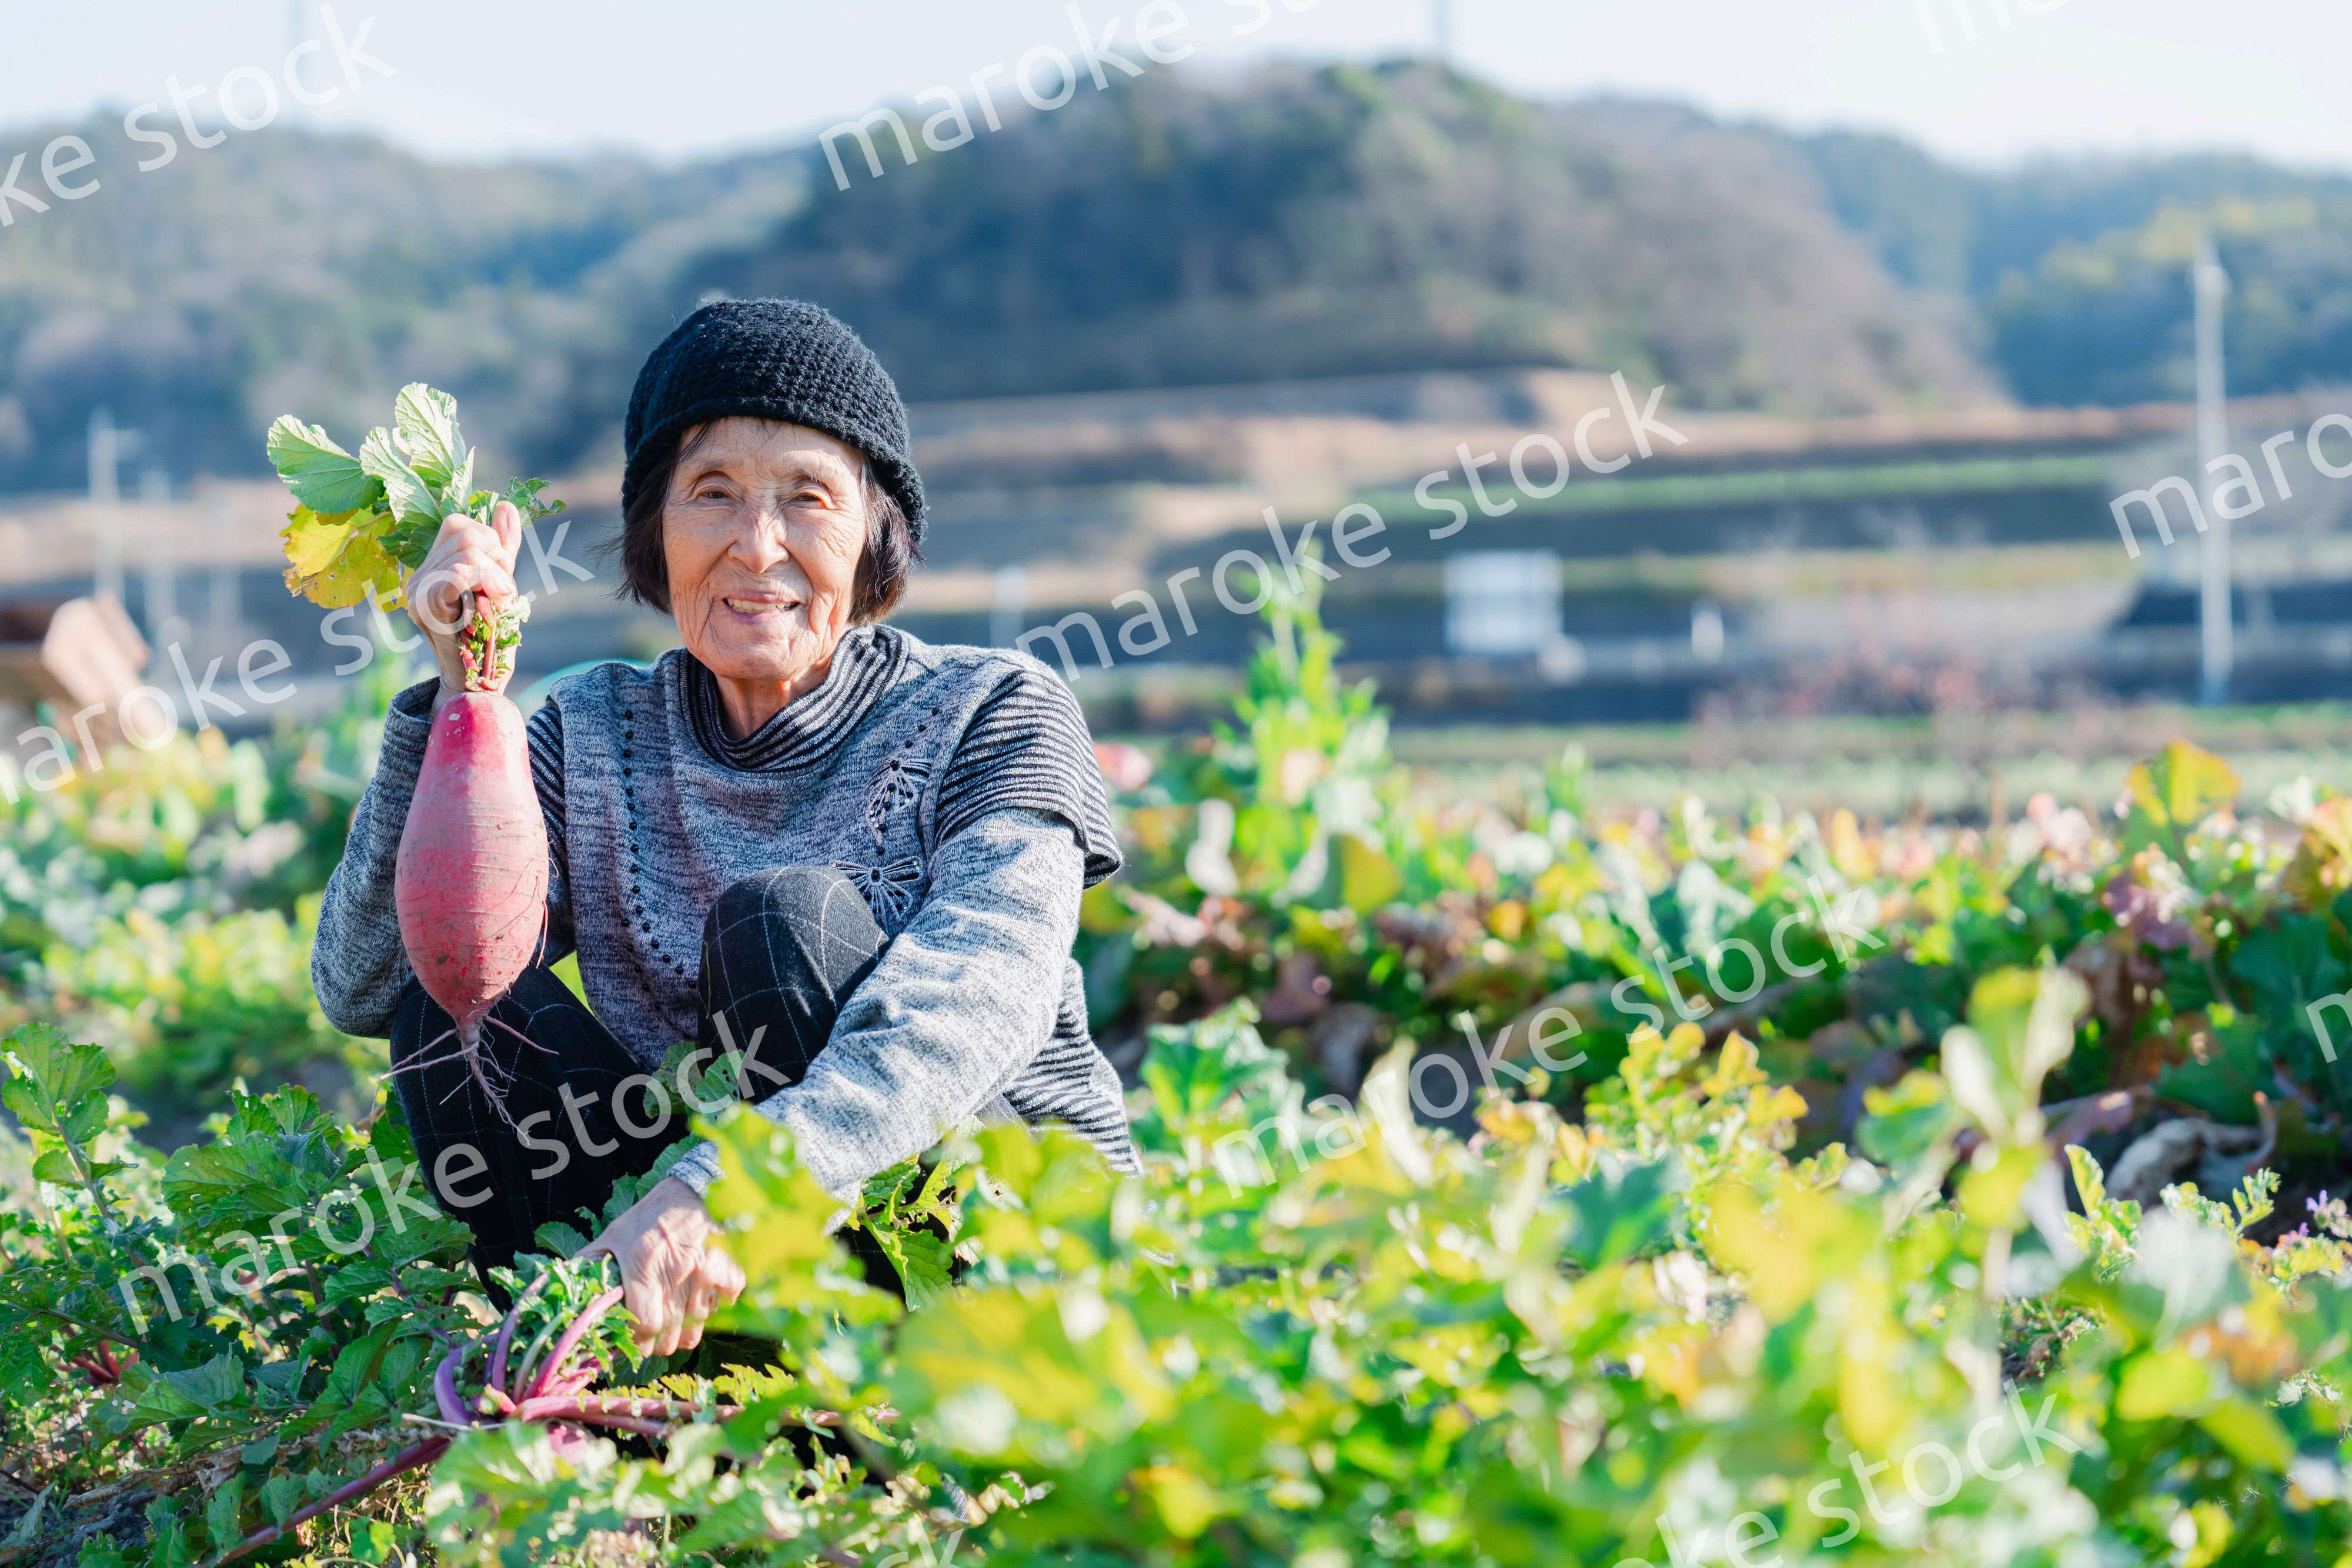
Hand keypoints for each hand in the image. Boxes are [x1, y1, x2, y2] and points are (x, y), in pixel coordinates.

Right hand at [408, 499, 521, 697]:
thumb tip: (505, 505)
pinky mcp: (425, 606)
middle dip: (497, 555)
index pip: (457, 524)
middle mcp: (418, 575)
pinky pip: (460, 573)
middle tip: (502, 589)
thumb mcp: (500, 585)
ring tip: (499, 601)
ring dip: (497, 574)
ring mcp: (417, 590)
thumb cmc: (490, 638)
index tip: (500, 574)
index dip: (489, 540)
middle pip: (463, 530)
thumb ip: (502, 548)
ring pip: (468, 550)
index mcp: (432, 567)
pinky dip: (488, 583)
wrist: (481, 683)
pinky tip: (495, 604)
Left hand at [583, 1175, 746, 1357]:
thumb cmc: (647, 1217)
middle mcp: (676, 1274)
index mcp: (643, 1266)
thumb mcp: (612, 1237)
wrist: (691, 1191)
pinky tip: (699, 1301)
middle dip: (657, 1344)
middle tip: (650, 1335)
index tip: (631, 1342)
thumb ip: (589, 1265)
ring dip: (682, 1333)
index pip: (645, 1326)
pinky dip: (713, 1310)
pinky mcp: (728, 1271)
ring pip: (695, 1332)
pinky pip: (724, 1308)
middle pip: (670, 1339)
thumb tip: (561, 1291)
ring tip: (673, 1323)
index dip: (636, 1342)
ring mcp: (705, 1274)